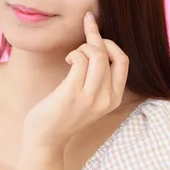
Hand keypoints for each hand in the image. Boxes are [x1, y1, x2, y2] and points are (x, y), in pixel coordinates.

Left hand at [22, 11, 129, 150]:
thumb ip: (98, 77)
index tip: (96, 32)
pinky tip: (67, 60)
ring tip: (72, 55)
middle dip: (95, 37)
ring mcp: (91, 97)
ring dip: (82, 47)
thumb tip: (96, 43)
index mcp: (114, 98)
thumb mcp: (90, 97)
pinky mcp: (72, 94)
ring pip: (96, 55)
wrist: (46, 139)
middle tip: (82, 31)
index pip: (123, 60)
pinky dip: (74, 53)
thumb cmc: (64, 113)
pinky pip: (79, 60)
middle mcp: (107, 98)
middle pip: (109, 54)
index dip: (111, 42)